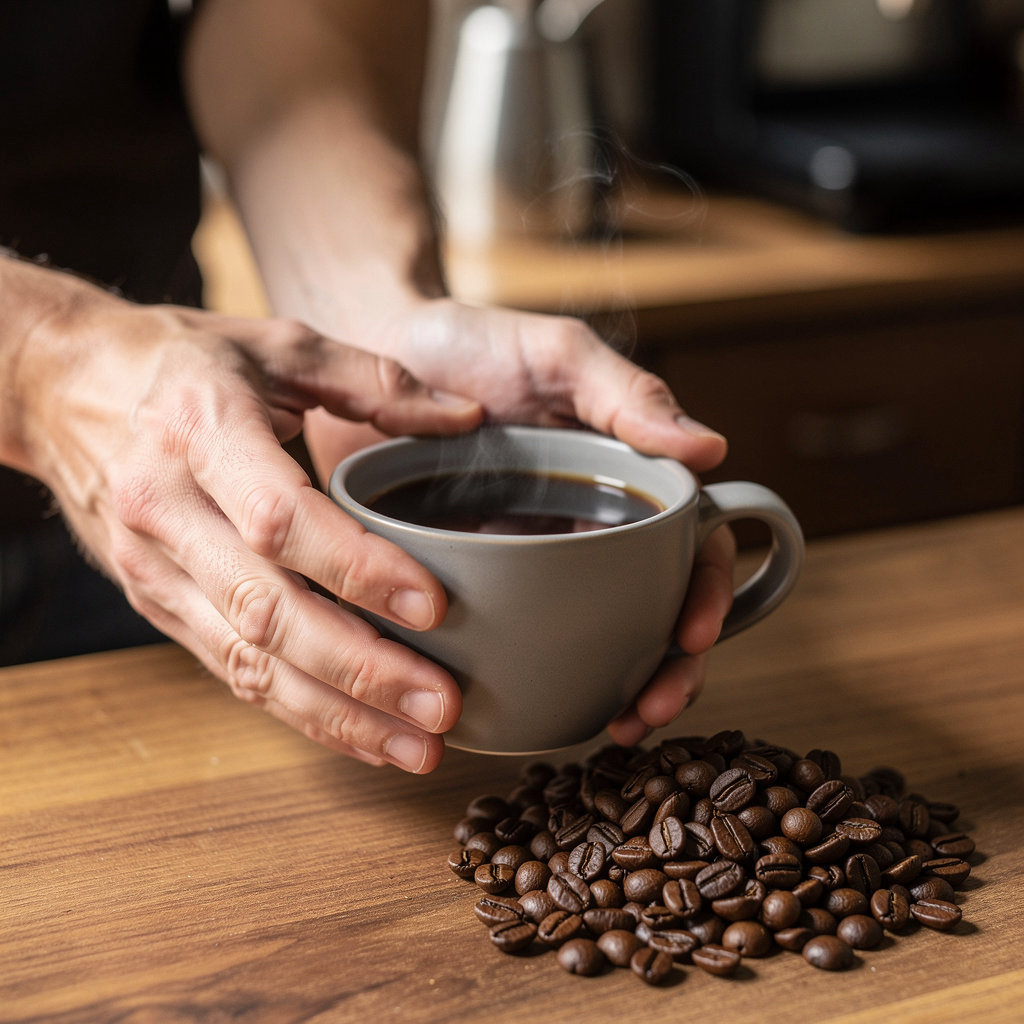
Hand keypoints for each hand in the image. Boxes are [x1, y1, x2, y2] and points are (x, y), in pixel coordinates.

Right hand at [5, 261, 483, 771]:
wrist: (62, 388)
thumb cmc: (183, 362)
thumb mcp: (278, 345)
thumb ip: (375, 380)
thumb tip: (469, 416)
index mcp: (201, 432)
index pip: (279, 518)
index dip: (357, 569)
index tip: (433, 604)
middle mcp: (168, 511)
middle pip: (267, 612)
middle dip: (361, 669)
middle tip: (442, 704)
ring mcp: (157, 570)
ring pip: (248, 662)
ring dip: (338, 714)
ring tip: (419, 746)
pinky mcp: (158, 605)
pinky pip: (232, 671)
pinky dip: (299, 711)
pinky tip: (362, 733)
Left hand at [301, 297, 735, 745]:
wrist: (366, 347)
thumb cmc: (469, 343)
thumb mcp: (554, 354)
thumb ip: (626, 394)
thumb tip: (711, 448)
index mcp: (618, 481)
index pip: (687, 549)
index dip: (702, 597)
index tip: (689, 636)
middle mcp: (583, 530)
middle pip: (651, 612)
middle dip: (665, 670)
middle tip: (647, 711)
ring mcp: (526, 563)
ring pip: (589, 641)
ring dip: (611, 689)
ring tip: (605, 726)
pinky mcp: (466, 582)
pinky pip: (508, 638)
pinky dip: (528, 679)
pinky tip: (529, 708)